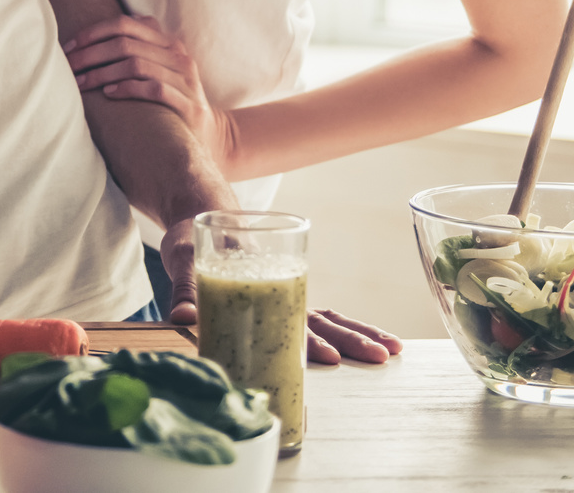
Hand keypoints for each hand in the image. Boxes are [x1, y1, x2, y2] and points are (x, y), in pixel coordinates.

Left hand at [63, 15, 236, 172]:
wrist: (211, 137)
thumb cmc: (170, 102)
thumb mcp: (157, 71)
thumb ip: (134, 52)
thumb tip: (87, 42)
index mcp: (168, 42)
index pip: (125, 24)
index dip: (93, 33)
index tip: (69, 48)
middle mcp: (178, 55)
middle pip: (126, 44)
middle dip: (91, 54)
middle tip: (69, 67)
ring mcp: (186, 79)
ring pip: (136, 64)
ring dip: (102, 73)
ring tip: (81, 83)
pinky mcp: (189, 104)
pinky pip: (154, 89)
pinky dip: (127, 89)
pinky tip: (108, 94)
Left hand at [161, 219, 402, 364]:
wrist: (200, 215)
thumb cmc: (192, 238)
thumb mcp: (183, 257)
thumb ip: (183, 287)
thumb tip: (182, 315)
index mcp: (259, 280)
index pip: (288, 314)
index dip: (308, 338)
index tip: (329, 358)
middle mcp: (277, 288)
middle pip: (320, 316)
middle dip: (351, 338)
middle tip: (381, 357)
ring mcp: (283, 295)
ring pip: (327, 317)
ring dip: (358, 334)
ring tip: (391, 352)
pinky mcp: (281, 301)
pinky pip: (318, 317)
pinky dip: (342, 331)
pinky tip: (367, 345)